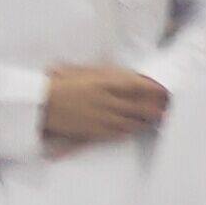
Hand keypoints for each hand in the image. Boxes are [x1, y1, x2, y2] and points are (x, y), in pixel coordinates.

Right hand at [40, 65, 170, 150]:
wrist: (38, 103)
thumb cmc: (59, 83)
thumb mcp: (83, 72)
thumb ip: (105, 73)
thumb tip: (127, 74)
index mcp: (103, 83)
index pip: (136, 86)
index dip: (152, 89)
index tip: (163, 89)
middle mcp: (106, 101)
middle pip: (138, 106)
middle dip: (155, 107)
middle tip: (167, 108)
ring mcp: (101, 118)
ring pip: (131, 121)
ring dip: (145, 121)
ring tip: (157, 119)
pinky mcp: (94, 132)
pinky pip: (118, 133)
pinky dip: (130, 130)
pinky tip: (135, 128)